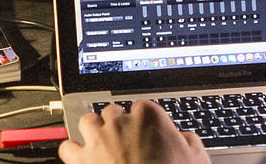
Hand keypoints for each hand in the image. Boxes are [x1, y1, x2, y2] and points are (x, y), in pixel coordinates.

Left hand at [59, 100, 209, 163]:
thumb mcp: (197, 158)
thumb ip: (189, 142)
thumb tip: (186, 140)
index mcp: (148, 117)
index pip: (144, 107)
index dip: (146, 122)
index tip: (149, 133)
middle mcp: (120, 123)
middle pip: (113, 111)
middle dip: (118, 124)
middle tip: (127, 140)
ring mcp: (99, 140)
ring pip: (88, 122)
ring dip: (93, 130)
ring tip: (101, 141)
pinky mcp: (82, 160)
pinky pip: (68, 148)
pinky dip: (73, 151)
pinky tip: (80, 156)